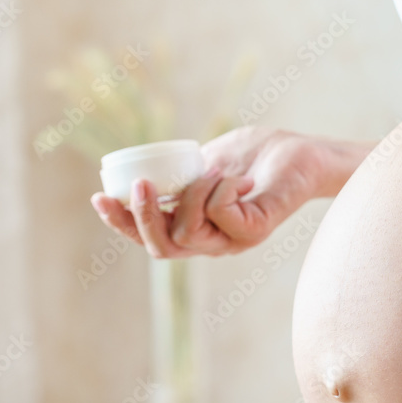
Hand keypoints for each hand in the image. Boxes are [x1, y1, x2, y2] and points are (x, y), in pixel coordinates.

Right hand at [91, 126, 326, 257]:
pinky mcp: (257, 229)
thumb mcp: (207, 163)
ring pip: (188, 232)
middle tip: (138, 184)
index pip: (149, 239)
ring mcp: (235, 240)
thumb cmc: (257, 157)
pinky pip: (221, 213)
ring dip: (190, 195)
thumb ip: (179, 174)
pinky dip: (220, 189)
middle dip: (141, 218)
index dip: (121, 224)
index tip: (98, 197)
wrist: (303, 154)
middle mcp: (214, 242)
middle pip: (161, 248)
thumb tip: (143, 171)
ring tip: (211, 170)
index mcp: (197, 230)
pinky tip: (237, 177)